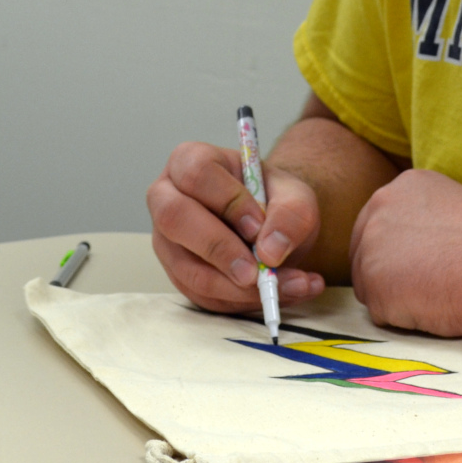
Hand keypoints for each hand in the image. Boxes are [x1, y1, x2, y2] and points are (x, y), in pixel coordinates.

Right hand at [147, 141, 325, 313]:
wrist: (271, 226)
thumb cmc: (273, 200)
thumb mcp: (295, 197)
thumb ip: (291, 214)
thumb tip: (270, 251)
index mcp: (190, 161)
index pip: (196, 175)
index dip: (227, 201)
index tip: (259, 225)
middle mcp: (166, 198)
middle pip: (174, 219)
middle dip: (219, 250)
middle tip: (257, 272)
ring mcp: (167, 241)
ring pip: (188, 269)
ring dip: (239, 289)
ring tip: (286, 286)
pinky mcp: (179, 275)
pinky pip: (204, 297)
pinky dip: (243, 302)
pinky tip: (279, 293)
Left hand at [348, 169, 461, 335]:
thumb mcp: (450, 207)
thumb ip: (421, 218)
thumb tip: (409, 244)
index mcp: (399, 189)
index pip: (377, 227)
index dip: (397, 253)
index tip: (421, 265)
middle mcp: (377, 211)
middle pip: (367, 255)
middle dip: (391, 275)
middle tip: (429, 285)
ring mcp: (371, 248)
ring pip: (371, 286)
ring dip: (398, 298)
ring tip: (437, 294)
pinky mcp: (375, 286)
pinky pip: (382, 314)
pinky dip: (405, 319)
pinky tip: (434, 308)